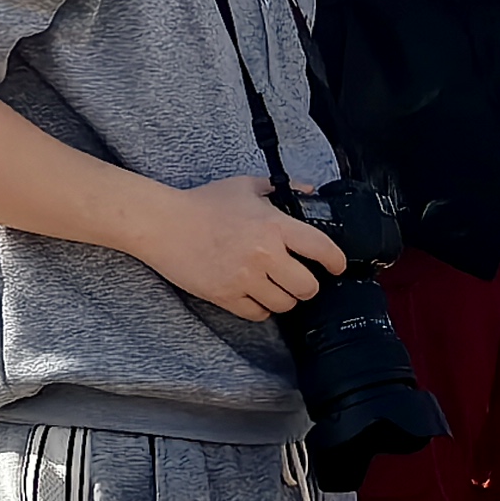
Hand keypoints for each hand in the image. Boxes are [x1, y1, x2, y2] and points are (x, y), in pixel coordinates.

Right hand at [138, 176, 348, 319]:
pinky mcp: (224, 295)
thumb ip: (281, 188)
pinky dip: (260, 308)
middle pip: (308, 287)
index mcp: (274, 226)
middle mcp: (264, 254)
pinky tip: (255, 295)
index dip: (336, 262)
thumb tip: (310, 191)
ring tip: (276, 287)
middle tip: (300, 279)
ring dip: (284, 298)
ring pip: (284, 304)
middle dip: (308, 285)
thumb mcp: (246, 186)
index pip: (322, 250)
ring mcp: (244, 277)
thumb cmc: (202, 203)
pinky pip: (257, 314)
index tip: (337, 267)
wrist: (162, 223)